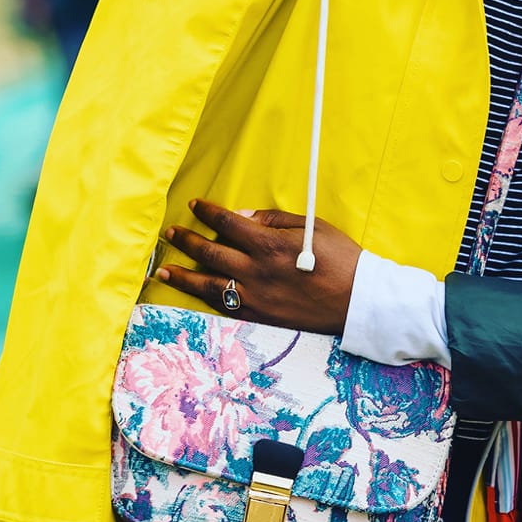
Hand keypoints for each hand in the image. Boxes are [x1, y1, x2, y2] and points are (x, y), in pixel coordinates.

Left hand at [158, 199, 360, 333]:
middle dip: (187, 240)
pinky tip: (194, 292)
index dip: (208, 212)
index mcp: (270, 243)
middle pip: (211, 252)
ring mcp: (255, 297)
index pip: (228, 223)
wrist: (357, 300)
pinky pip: (224, 306)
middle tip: (171, 232)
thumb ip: (275, 219)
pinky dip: (205, 298)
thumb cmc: (340, 257)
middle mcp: (256, 271)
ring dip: (183, 275)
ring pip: (208, 284)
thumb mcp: (312, 226)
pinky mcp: (259, 316)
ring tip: (164, 268)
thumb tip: (244, 216)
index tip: (195, 205)